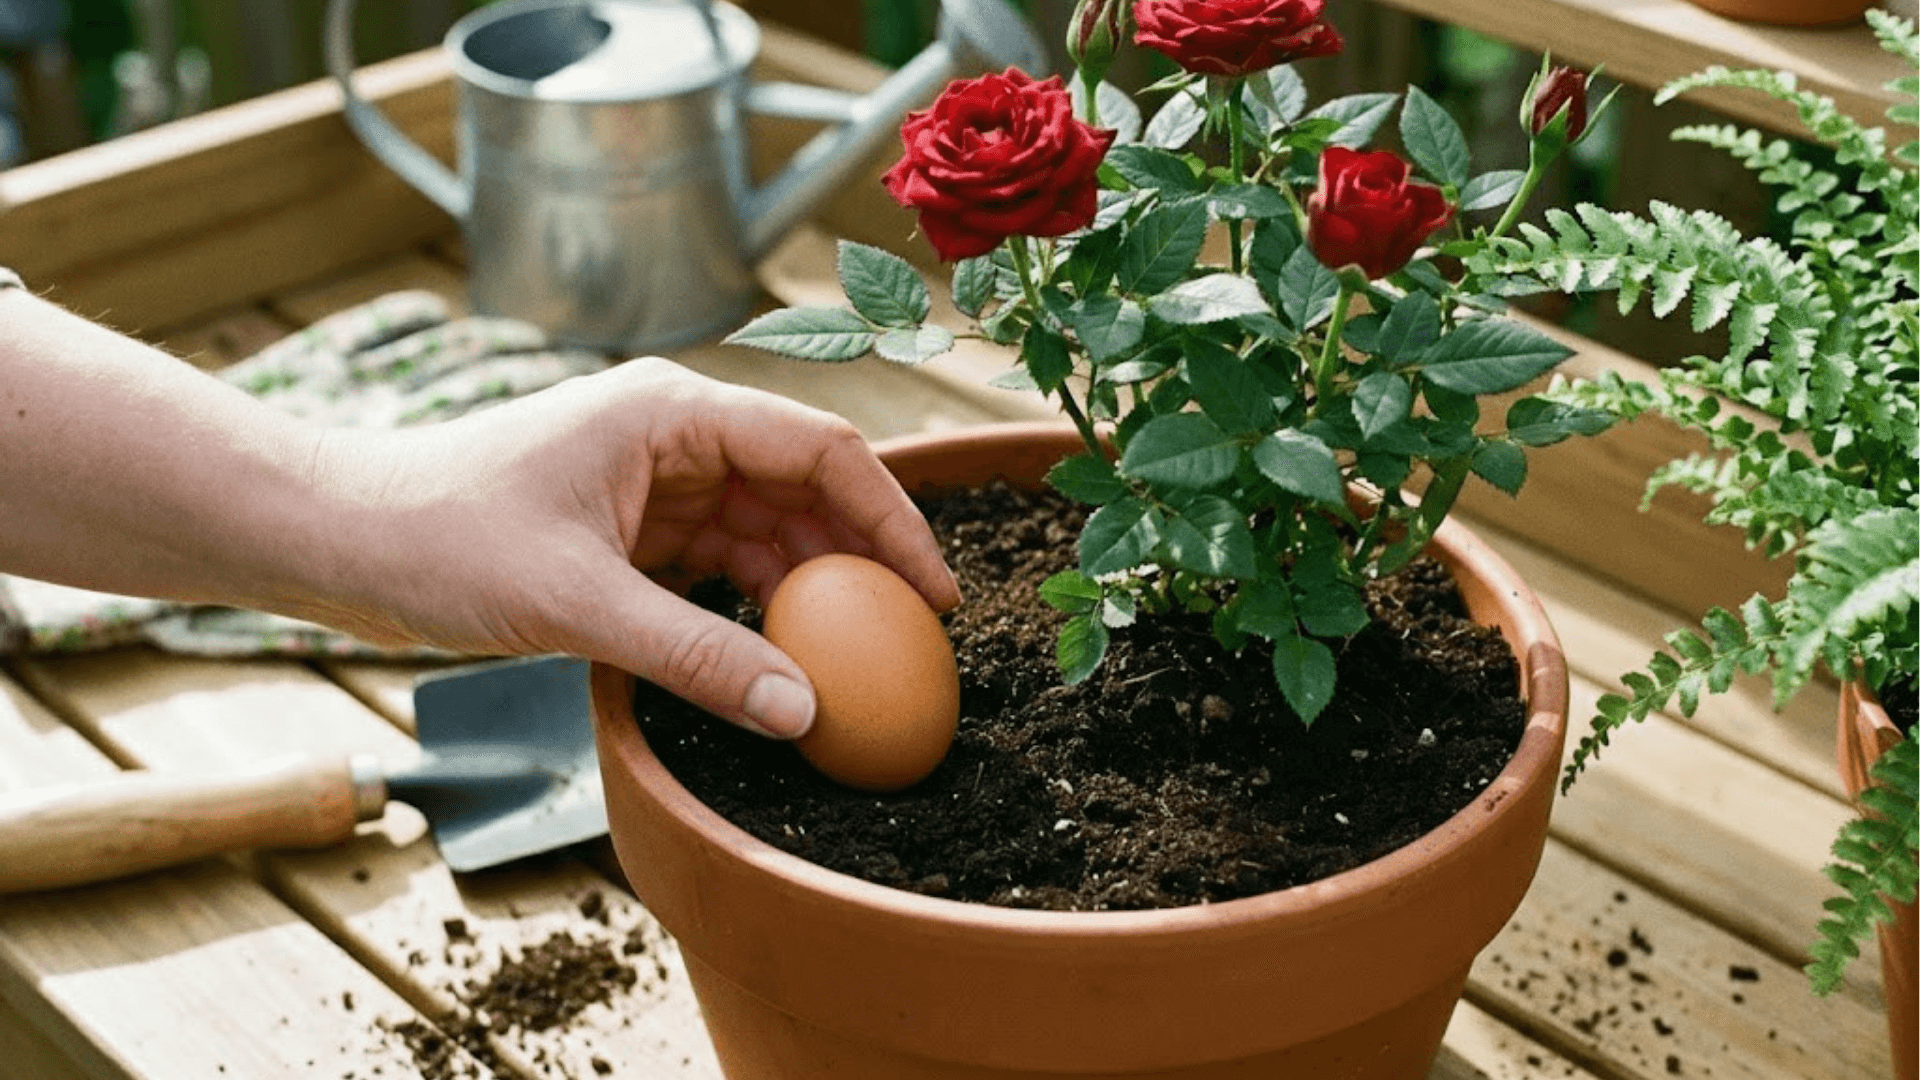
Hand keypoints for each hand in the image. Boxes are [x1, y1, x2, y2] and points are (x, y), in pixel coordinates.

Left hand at [299, 357, 960, 738]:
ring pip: (766, 530)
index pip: (820, 449)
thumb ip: (698, 656)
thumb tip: (804, 712)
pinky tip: (778, 658)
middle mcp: (673, 433)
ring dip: (809, 592)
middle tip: (910, 643)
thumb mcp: (579, 604)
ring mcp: (651, 479)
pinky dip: (753, 607)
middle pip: (804, 489)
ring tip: (855, 663)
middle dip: (860, 562)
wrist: (336, 540)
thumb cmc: (438, 538)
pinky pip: (718, 562)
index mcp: (672, 411)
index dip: (891, 518)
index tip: (934, 594)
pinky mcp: (627, 526)